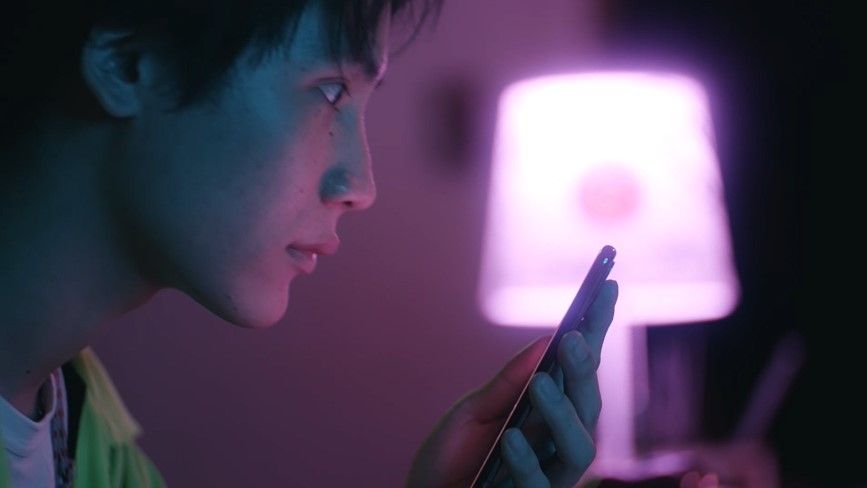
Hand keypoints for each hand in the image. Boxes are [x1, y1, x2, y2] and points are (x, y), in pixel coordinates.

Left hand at [406, 280, 617, 487]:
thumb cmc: (451, 456)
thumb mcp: (473, 410)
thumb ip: (509, 382)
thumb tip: (547, 341)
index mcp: (549, 414)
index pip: (580, 371)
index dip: (596, 333)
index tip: (607, 289)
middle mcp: (557, 443)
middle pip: (588, 406)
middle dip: (582, 371)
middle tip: (572, 338)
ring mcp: (548, 476)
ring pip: (579, 448)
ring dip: (561, 413)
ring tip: (540, 384)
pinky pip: (539, 484)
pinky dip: (526, 459)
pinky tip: (510, 436)